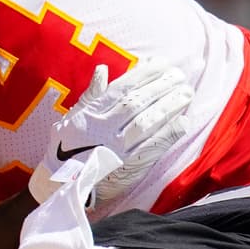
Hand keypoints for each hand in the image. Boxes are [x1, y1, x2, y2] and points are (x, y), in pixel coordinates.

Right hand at [29, 61, 192, 207]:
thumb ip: (91, 95)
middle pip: (137, 103)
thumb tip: (102, 69)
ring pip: (147, 122)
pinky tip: (183, 122)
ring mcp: (117, 148)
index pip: (121, 89)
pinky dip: (169, 134)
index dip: (144, 74)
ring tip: (186, 93)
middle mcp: (104, 129)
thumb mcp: (71, 118)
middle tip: (180, 75)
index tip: (162, 63)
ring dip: (169, 106)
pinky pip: (153, 147)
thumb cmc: (66, 148)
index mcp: (90, 115)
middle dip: (161, 86)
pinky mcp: (129, 167)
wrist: (62, 185)